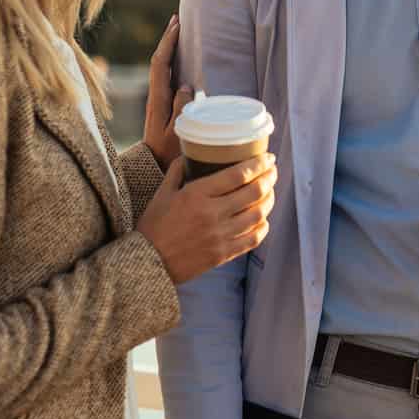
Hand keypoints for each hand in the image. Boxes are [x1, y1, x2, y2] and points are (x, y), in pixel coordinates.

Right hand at [136, 153, 276, 283]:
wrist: (147, 264)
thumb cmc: (153, 227)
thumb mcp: (162, 193)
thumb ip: (178, 171)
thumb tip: (191, 153)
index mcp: (197, 195)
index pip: (238, 175)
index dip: (259, 164)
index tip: (268, 157)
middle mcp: (212, 214)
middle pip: (254, 192)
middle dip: (269, 177)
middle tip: (272, 170)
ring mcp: (220, 236)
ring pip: (258, 214)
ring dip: (269, 199)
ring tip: (270, 191)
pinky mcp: (223, 254)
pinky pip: (253, 239)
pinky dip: (262, 226)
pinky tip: (262, 218)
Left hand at [142, 15, 191, 169]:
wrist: (151, 169)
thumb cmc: (167, 155)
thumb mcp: (177, 134)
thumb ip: (181, 110)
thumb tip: (187, 85)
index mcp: (157, 99)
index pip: (160, 64)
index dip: (168, 43)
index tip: (177, 25)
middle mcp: (155, 96)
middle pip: (159, 61)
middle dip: (167, 39)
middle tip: (177, 19)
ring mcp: (158, 100)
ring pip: (162, 68)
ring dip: (170, 48)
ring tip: (180, 32)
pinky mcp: (162, 106)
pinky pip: (168, 77)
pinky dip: (173, 62)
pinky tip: (182, 59)